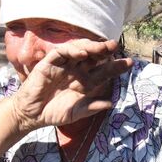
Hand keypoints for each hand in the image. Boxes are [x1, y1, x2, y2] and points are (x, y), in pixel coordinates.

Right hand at [9, 39, 131, 131]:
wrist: (32, 115)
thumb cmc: (54, 113)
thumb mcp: (76, 113)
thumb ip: (92, 108)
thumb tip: (111, 104)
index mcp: (86, 81)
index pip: (104, 71)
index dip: (116, 67)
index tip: (129, 63)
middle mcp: (77, 70)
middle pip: (94, 57)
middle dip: (105, 50)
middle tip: (116, 46)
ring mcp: (64, 65)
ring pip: (80, 50)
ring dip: (92, 47)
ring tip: (103, 47)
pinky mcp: (50, 63)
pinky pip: (62, 52)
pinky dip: (72, 51)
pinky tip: (83, 53)